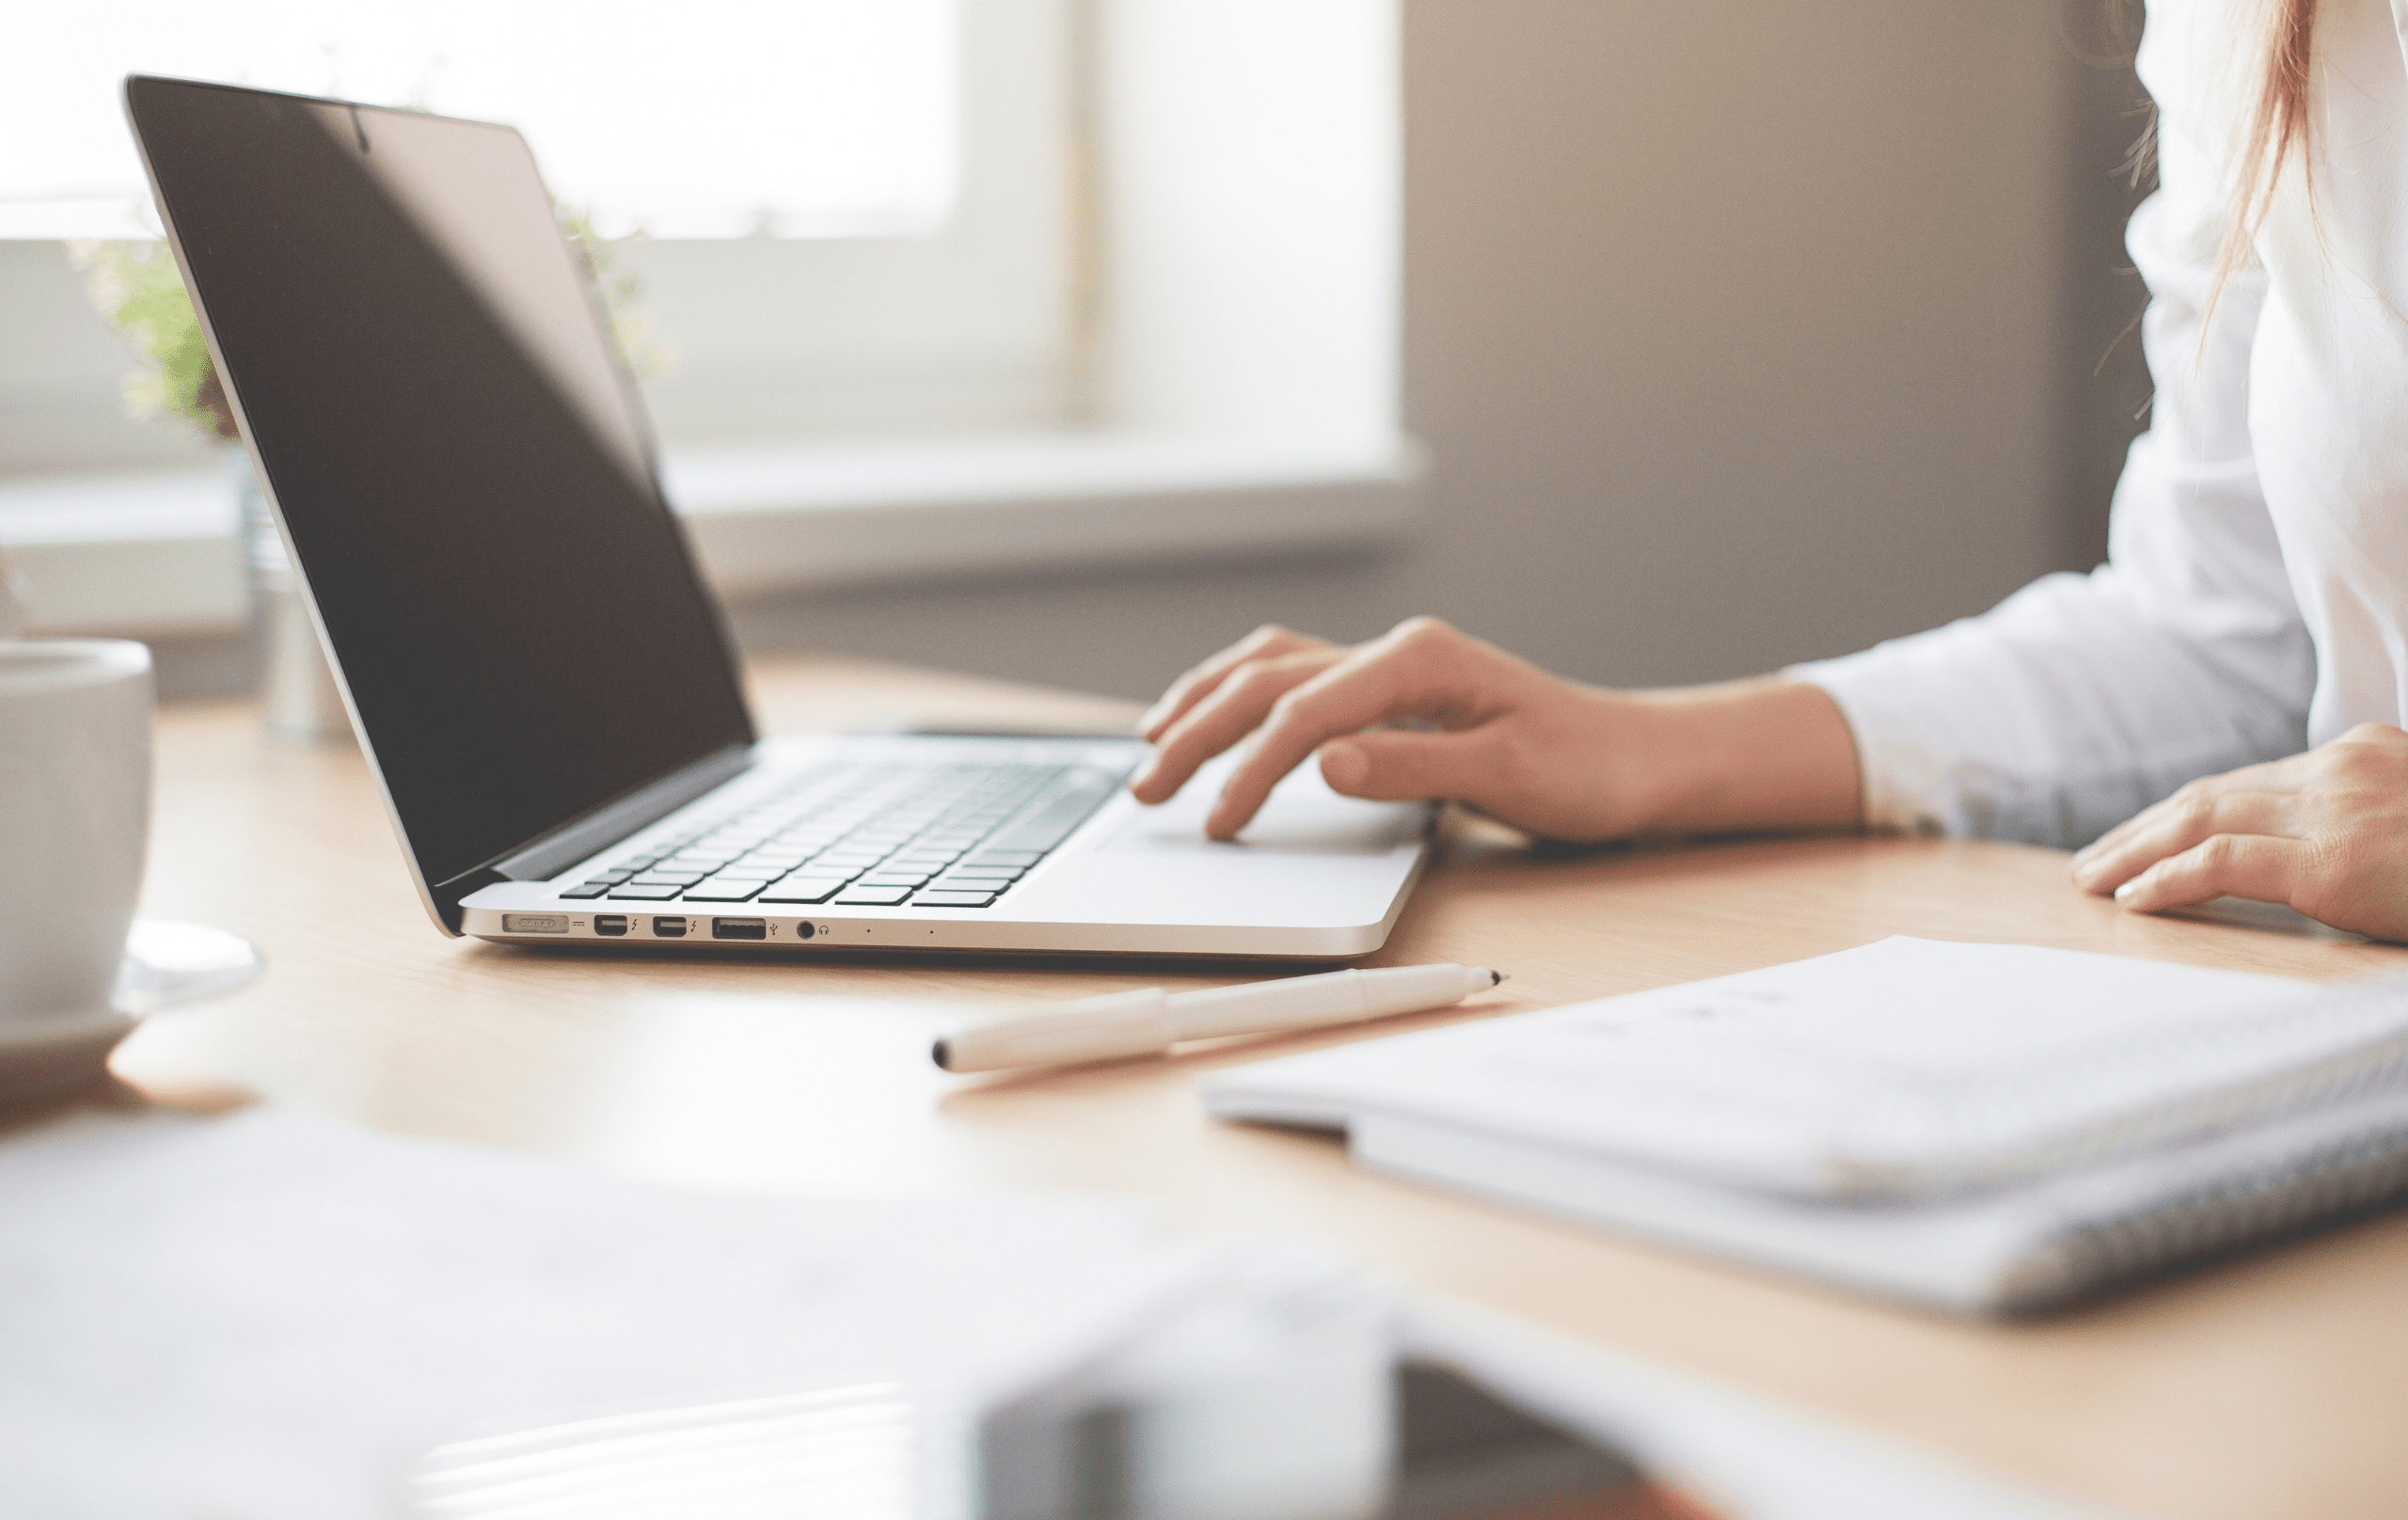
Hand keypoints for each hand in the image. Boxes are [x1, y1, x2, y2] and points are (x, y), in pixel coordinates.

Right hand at [1127, 617, 1860, 841]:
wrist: (1641, 760)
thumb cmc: (1588, 770)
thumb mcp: (1509, 778)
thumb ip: (1411, 768)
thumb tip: (1321, 762)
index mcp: (1419, 662)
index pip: (1304, 712)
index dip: (1250, 770)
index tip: (1217, 825)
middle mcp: (1397, 652)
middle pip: (1268, 680)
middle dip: (1197, 732)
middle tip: (1146, 791)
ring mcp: (1392, 667)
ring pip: (1271, 667)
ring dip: (1206, 702)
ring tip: (1151, 744)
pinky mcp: (1393, 693)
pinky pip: (1296, 679)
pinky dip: (1243, 697)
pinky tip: (1217, 720)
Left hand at [2070, 723, 2407, 939]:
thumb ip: (2361, 820)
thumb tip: (2320, 857)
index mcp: (2360, 753)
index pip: (2247, 782)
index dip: (2182, 812)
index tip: (2143, 836)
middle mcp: (2339, 768)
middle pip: (2212, 796)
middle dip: (2142, 829)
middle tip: (2093, 859)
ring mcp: (2334, 809)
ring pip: (2202, 819)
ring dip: (2134, 851)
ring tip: (2092, 878)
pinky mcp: (2333, 861)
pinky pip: (2223, 863)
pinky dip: (2167, 878)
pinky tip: (2132, 897)